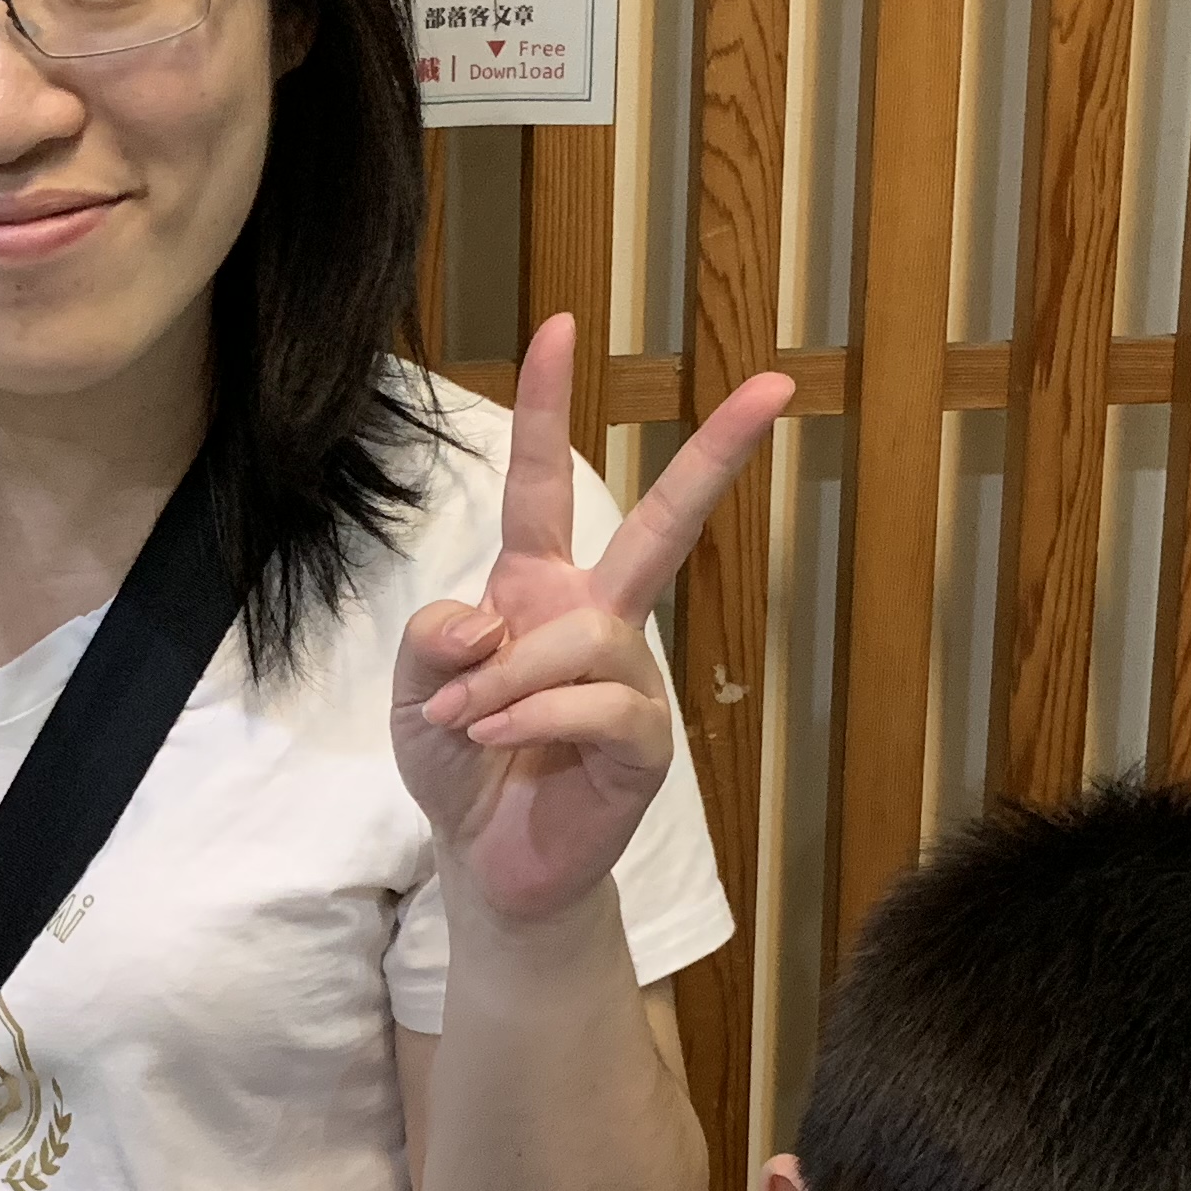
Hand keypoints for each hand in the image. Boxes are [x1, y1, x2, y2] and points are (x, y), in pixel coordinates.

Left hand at [391, 319, 791, 924]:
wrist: (488, 861)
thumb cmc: (461, 765)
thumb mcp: (414, 696)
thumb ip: (432, 641)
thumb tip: (494, 616)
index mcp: (538, 587)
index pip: (541, 483)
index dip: (543, 406)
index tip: (557, 328)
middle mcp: (597, 618)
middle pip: (667, 523)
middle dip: (717, 454)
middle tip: (775, 386)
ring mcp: (631, 679)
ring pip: (585, 639)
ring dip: (510, 677)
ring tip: (466, 722)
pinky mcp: (645, 742)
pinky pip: (599, 704)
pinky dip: (537, 717)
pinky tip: (505, 743)